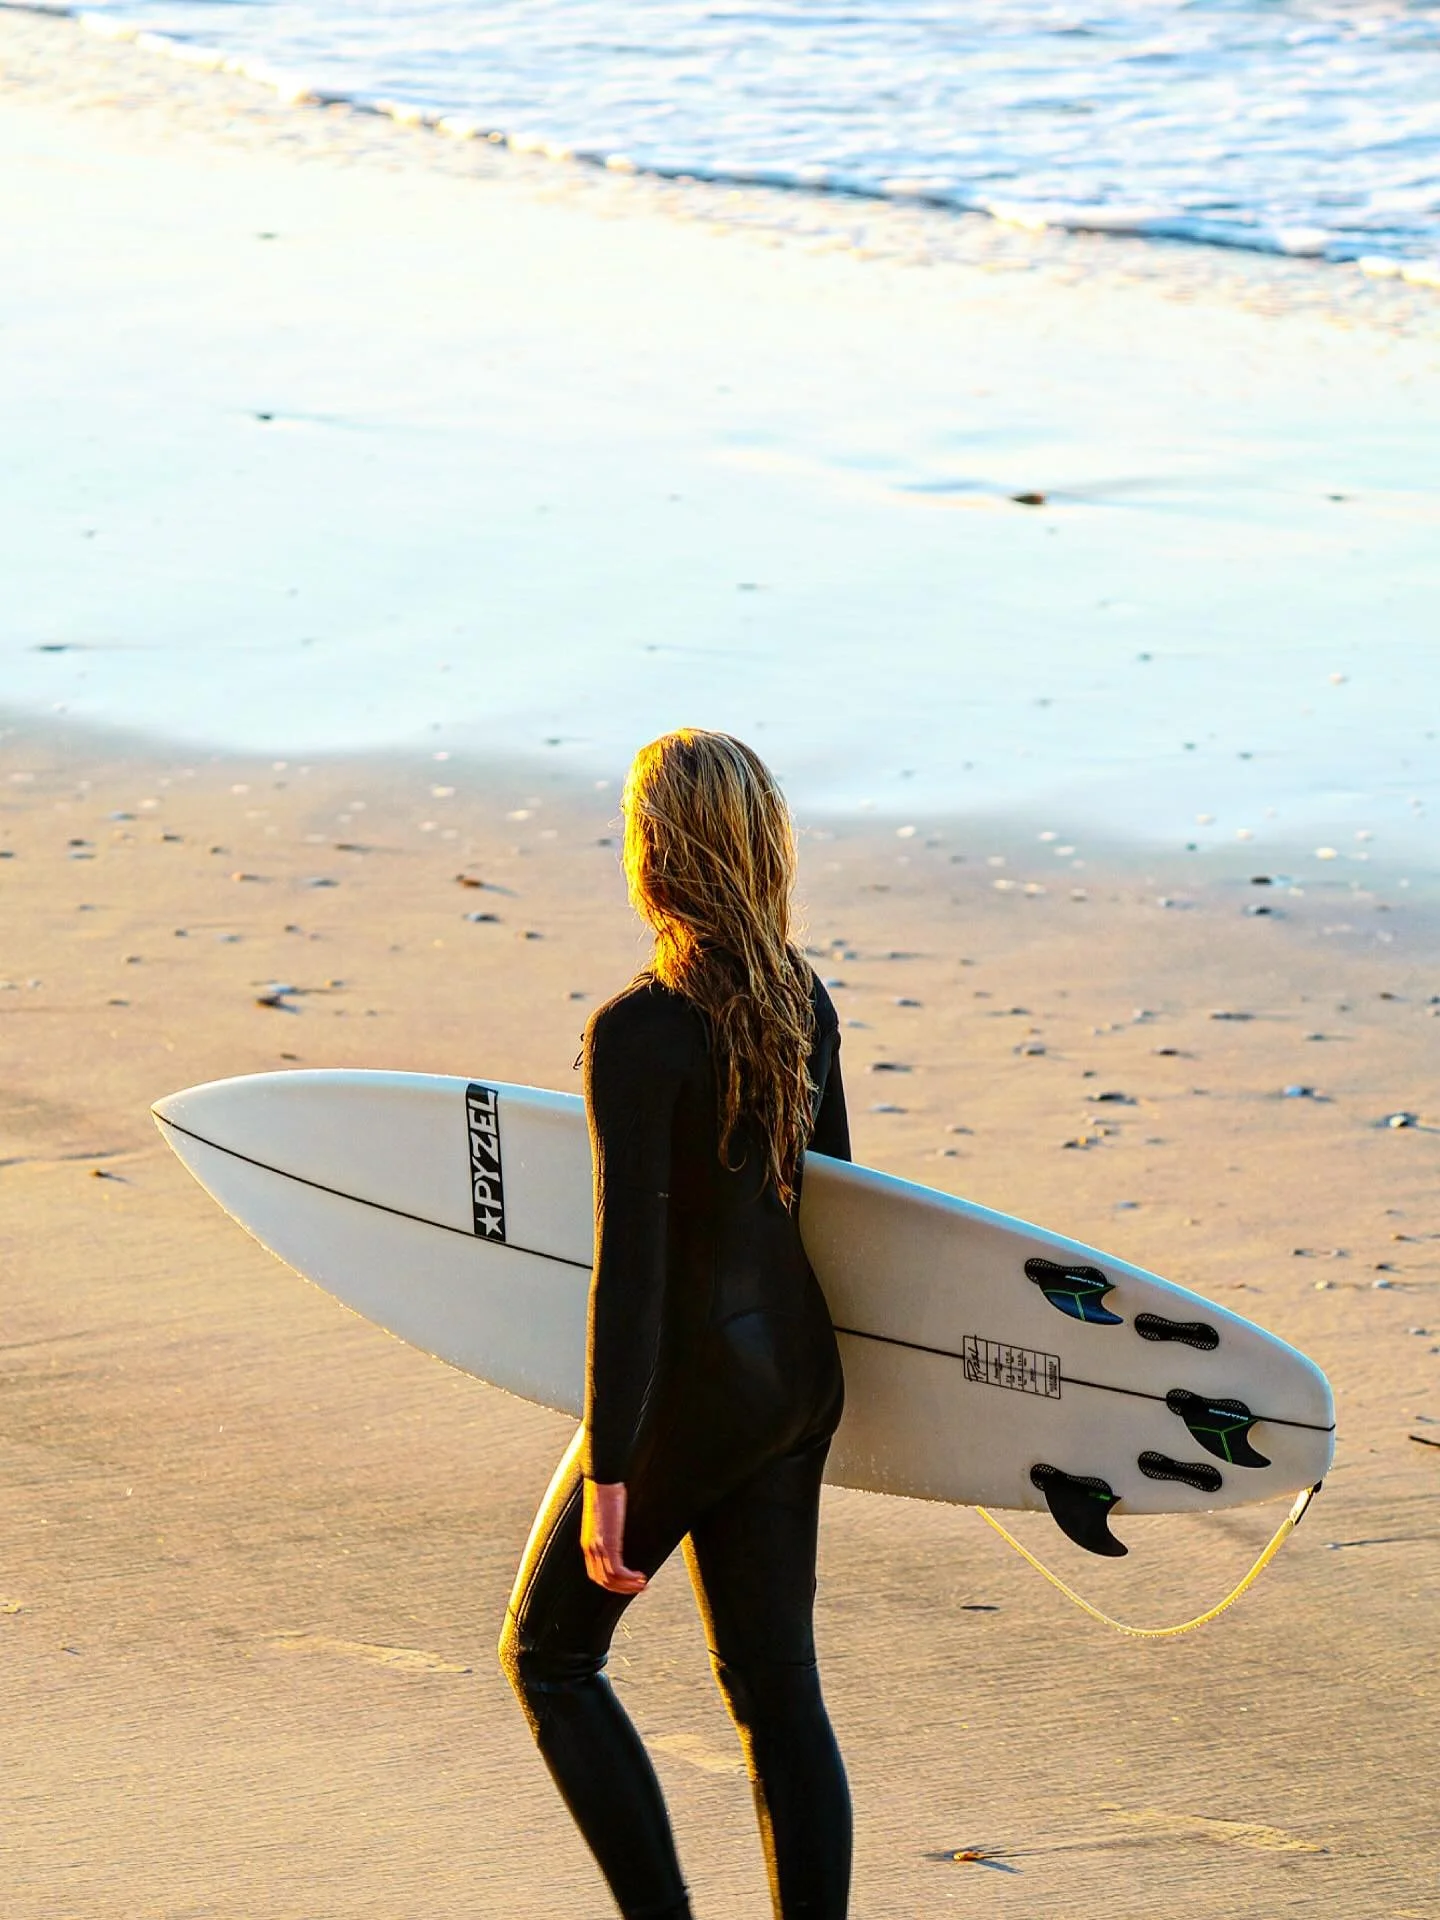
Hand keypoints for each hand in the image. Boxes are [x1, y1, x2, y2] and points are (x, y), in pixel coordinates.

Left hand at [581, 1480, 647, 1594]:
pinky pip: (618, 1571)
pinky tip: (641, 1576)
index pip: (597, 1573)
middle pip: (603, 1580)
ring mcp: (598, 1548)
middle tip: (639, 1588)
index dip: (612, 1583)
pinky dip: (630, 1578)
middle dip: (622, 1588)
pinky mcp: (607, 1544)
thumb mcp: (606, 1515)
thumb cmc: (607, 1491)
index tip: (628, 1582)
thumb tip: (620, 1527)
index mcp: (588, 1543)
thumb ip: (610, 1527)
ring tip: (643, 1585)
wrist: (603, 1480)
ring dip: (628, 1586)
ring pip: (611, 1579)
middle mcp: (590, 1548)